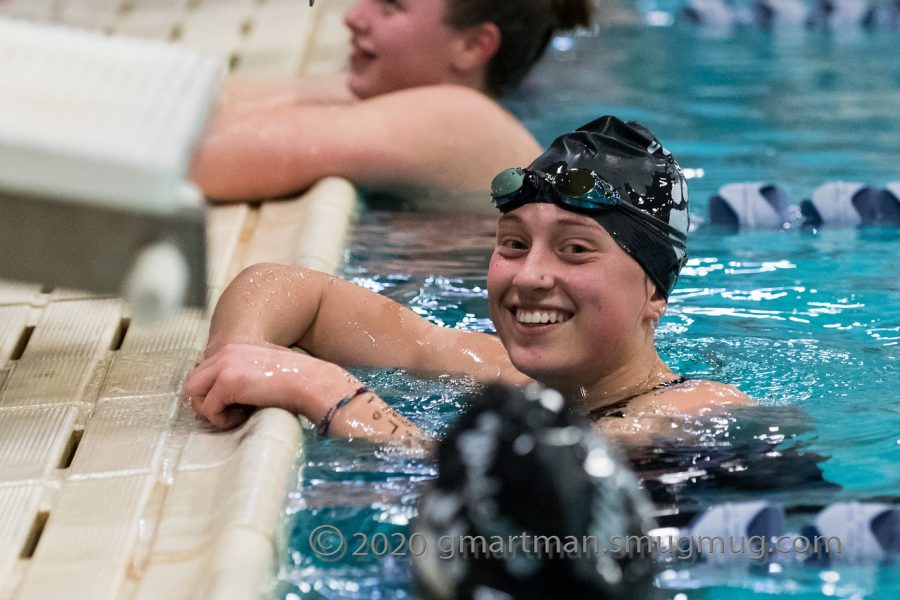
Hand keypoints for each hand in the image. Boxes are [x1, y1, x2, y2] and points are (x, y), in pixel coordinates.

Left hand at [184, 342, 359, 428]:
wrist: (311, 382)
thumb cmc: (295, 382)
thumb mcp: (263, 371)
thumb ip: (242, 375)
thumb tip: (227, 396)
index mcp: (234, 348)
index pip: (202, 372)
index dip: (212, 393)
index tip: (233, 404)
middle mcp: (225, 353)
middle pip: (192, 382)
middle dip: (206, 402)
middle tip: (231, 412)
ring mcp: (225, 366)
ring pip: (193, 394)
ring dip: (212, 411)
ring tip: (237, 414)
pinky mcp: (227, 382)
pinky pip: (209, 409)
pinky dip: (223, 420)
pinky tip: (244, 416)